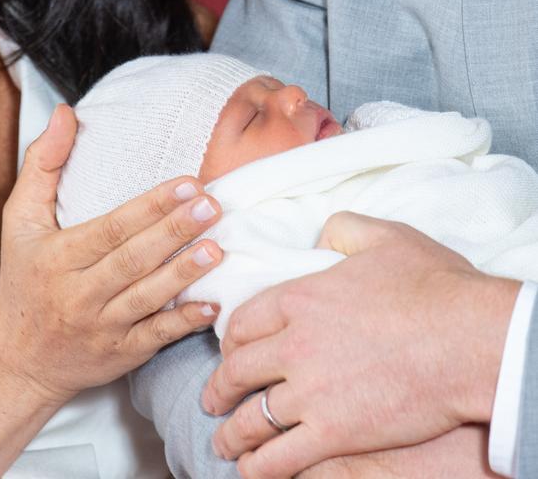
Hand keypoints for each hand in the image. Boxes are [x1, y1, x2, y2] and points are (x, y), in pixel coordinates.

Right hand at [0, 105, 223, 403]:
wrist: (20, 362)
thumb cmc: (23, 282)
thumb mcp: (18, 222)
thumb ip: (42, 166)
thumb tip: (66, 113)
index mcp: (57, 257)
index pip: (110, 228)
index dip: (150, 206)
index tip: (187, 183)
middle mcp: (79, 294)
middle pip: (132, 259)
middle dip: (174, 231)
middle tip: (212, 206)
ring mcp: (102, 327)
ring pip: (147, 297)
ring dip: (183, 273)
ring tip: (217, 248)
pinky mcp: (121, 354)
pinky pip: (155, 337)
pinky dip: (183, 322)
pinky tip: (212, 305)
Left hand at [202, 212, 519, 477]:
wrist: (470, 337)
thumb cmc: (432, 286)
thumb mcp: (384, 237)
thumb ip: (342, 230)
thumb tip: (321, 236)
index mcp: (299, 299)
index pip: (242, 323)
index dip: (228, 342)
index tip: (228, 353)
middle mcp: (293, 345)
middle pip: (237, 371)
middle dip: (219, 389)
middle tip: (212, 400)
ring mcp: (310, 391)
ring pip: (252, 418)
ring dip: (231, 434)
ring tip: (225, 442)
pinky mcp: (334, 432)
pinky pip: (281, 457)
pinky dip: (259, 466)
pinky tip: (251, 469)